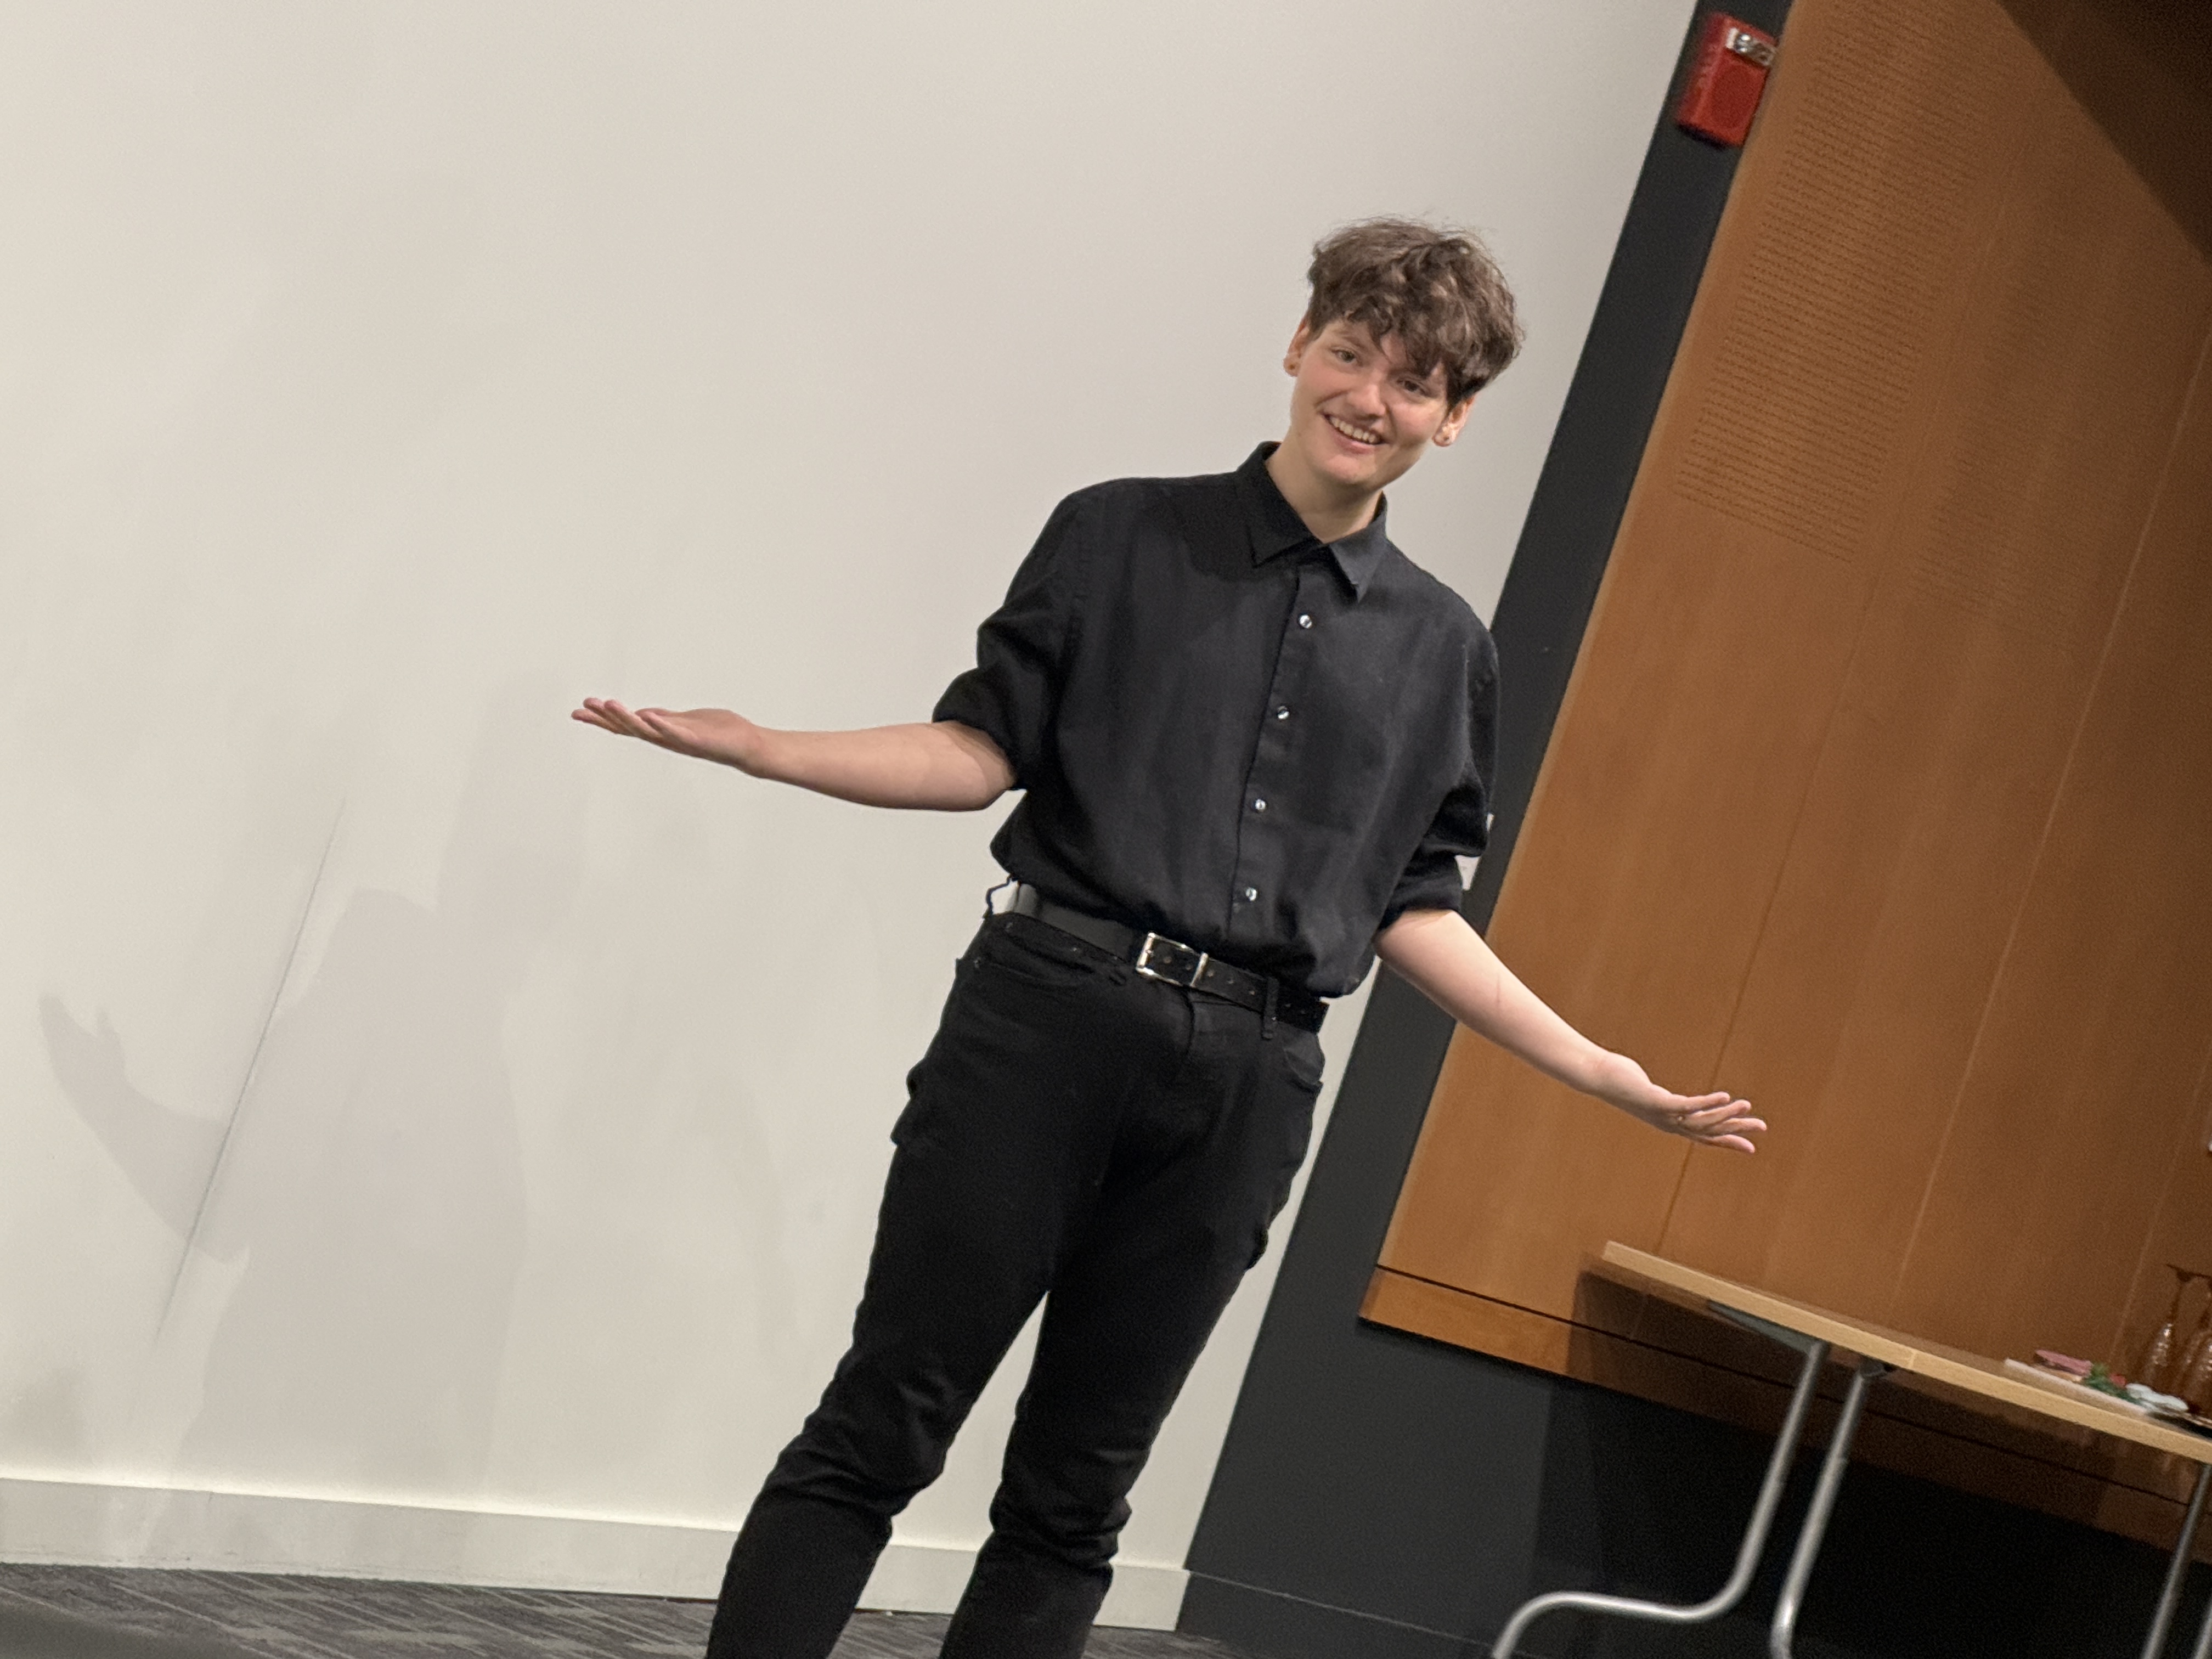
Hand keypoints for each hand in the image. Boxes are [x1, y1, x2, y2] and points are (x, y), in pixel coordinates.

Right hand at [572, 698, 768, 771]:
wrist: (748, 746)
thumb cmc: (720, 732)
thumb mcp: (686, 722)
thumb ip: (666, 719)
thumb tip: (643, 713)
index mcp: (663, 732)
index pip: (626, 725)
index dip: (602, 718)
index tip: (579, 709)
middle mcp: (667, 739)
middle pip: (629, 729)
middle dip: (605, 718)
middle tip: (582, 708)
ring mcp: (681, 741)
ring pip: (648, 731)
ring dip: (627, 718)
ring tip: (608, 704)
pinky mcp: (697, 740)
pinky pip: (676, 733)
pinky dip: (662, 725)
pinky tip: (648, 715)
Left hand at [1586, 1051, 1764, 1153]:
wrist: (1599, 1076)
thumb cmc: (1624, 1082)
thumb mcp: (1652, 1095)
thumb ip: (1667, 1101)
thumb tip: (1677, 1103)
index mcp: (1670, 1123)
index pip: (1704, 1136)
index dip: (1727, 1142)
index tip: (1750, 1148)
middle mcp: (1668, 1123)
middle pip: (1708, 1131)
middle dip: (1735, 1130)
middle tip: (1761, 1127)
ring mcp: (1662, 1114)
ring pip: (1701, 1120)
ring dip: (1726, 1113)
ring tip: (1746, 1105)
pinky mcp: (1656, 1101)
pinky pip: (1687, 1106)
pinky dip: (1707, 1103)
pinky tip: (1724, 1096)